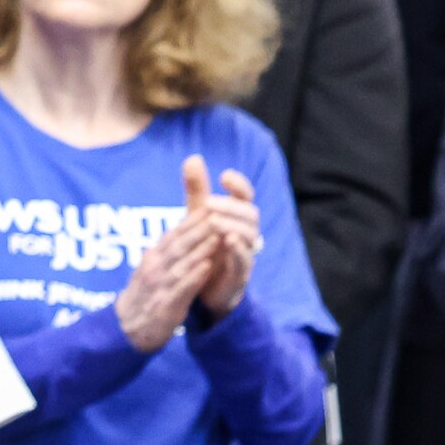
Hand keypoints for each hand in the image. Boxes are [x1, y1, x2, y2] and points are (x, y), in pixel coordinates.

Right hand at [112, 201, 219, 352]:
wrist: (127, 330)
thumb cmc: (143, 299)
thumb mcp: (149, 272)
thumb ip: (162, 255)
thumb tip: (174, 236)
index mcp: (152, 260)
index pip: (173, 236)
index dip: (191, 221)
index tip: (209, 206)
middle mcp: (153, 269)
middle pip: (178, 246)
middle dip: (199, 230)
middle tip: (219, 214)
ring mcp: (158, 287)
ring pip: (181, 264)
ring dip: (200, 250)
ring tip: (218, 236)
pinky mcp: (165, 306)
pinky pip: (181, 289)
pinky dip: (194, 277)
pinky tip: (207, 268)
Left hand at [181, 156, 263, 316]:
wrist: (200, 287)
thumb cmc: (203, 247)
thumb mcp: (196, 216)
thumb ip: (196, 190)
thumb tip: (193, 157)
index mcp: (236, 219)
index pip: (245, 198)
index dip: (239, 185)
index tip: (224, 175)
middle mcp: (244, 235)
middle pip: (251, 215)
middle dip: (231, 207)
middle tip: (209, 202)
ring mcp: (244, 254)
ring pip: (251, 236)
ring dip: (234, 226)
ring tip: (214, 221)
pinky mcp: (239, 275)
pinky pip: (246, 261)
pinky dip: (239, 250)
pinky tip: (227, 241)